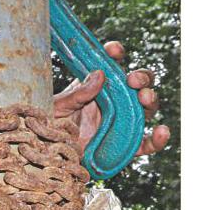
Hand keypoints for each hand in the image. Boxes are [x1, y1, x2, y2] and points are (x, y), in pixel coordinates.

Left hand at [52, 40, 169, 158]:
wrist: (47, 158)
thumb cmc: (48, 129)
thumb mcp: (57, 108)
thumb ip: (76, 94)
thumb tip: (99, 74)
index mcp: (94, 88)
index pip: (109, 65)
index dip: (115, 54)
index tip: (114, 51)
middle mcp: (111, 103)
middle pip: (136, 84)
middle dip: (141, 78)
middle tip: (133, 81)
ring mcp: (119, 124)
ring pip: (144, 108)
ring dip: (150, 100)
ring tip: (144, 99)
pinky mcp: (122, 146)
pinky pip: (145, 144)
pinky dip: (157, 139)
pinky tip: (162, 131)